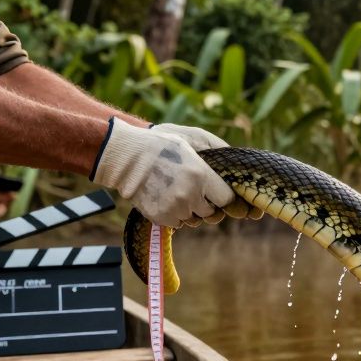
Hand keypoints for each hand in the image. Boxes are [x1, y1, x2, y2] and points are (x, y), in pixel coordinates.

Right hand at [92, 120, 234, 228]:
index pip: (227, 199)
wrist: (125, 156)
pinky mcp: (160, 217)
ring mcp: (174, 208)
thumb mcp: (193, 137)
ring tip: (176, 190)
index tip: (216, 190)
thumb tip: (235, 161)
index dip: (223, 196)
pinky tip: (166, 197)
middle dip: (206, 204)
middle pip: (211, 213)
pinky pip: (178, 223)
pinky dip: (175, 214)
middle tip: (193, 188)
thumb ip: (218, 148)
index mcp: (201, 176)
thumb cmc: (161, 144)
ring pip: (194, 219)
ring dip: (190, 210)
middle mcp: (190, 195)